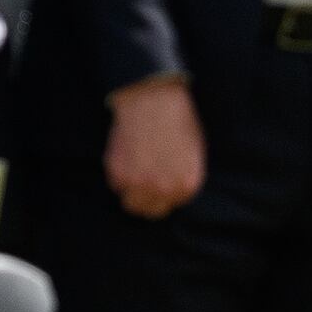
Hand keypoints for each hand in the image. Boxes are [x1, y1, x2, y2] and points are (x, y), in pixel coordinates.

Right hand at [106, 77, 205, 218]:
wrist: (153, 99)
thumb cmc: (176, 119)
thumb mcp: (194, 150)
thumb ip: (183, 176)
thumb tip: (173, 189)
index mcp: (187, 185)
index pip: (173, 203)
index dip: (165, 191)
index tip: (159, 178)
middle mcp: (164, 190)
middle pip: (152, 211)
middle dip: (148, 198)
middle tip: (143, 181)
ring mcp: (140, 184)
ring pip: (131, 203)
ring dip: (131, 190)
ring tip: (134, 169)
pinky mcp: (118, 174)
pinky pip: (116, 185)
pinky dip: (119, 173)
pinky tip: (127, 152)